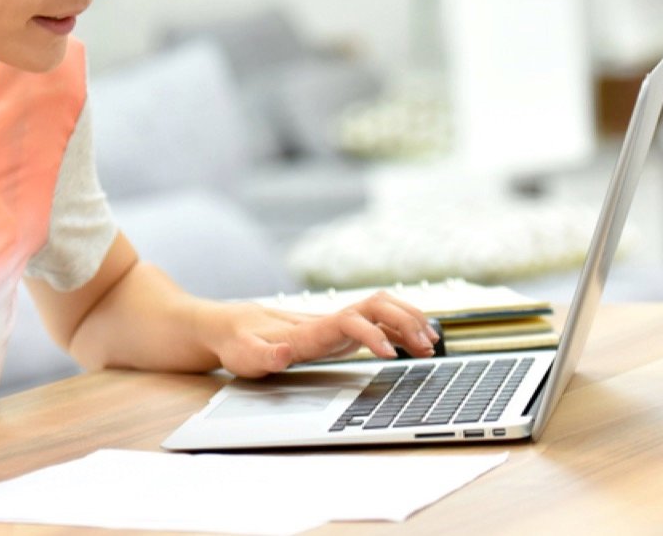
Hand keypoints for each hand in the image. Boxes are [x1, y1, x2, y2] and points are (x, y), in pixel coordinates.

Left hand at [209, 291, 439, 377]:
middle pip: (376, 305)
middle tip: (425, 345)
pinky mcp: (339, 332)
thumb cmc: (238, 342)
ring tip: (431, 343)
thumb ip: (265, 356)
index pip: (350, 321)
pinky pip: (378, 323)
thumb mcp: (244, 355)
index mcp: (310, 329)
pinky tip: (416, 343)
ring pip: (382, 309)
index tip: (390, 354)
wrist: (230, 326)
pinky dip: (400, 329)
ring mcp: (337, 324)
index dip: (372, 333)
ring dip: (408, 321)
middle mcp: (329, 321)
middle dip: (404, 320)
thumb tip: (285, 353)